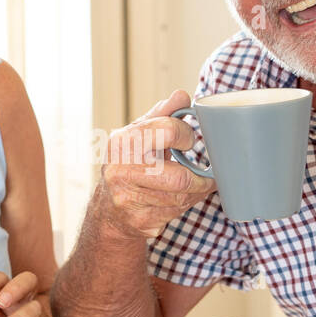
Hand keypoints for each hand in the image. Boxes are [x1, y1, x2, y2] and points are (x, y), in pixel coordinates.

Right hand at [97, 90, 217, 239]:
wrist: (108, 210)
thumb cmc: (130, 164)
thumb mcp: (139, 135)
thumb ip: (162, 114)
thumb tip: (182, 95)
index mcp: (122, 142)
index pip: (167, 130)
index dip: (186, 135)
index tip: (189, 141)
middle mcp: (121, 170)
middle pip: (178, 177)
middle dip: (200, 177)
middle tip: (207, 173)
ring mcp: (128, 199)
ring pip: (180, 197)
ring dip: (196, 192)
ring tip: (199, 185)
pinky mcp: (139, 221)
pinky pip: (175, 213)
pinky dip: (186, 205)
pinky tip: (184, 198)